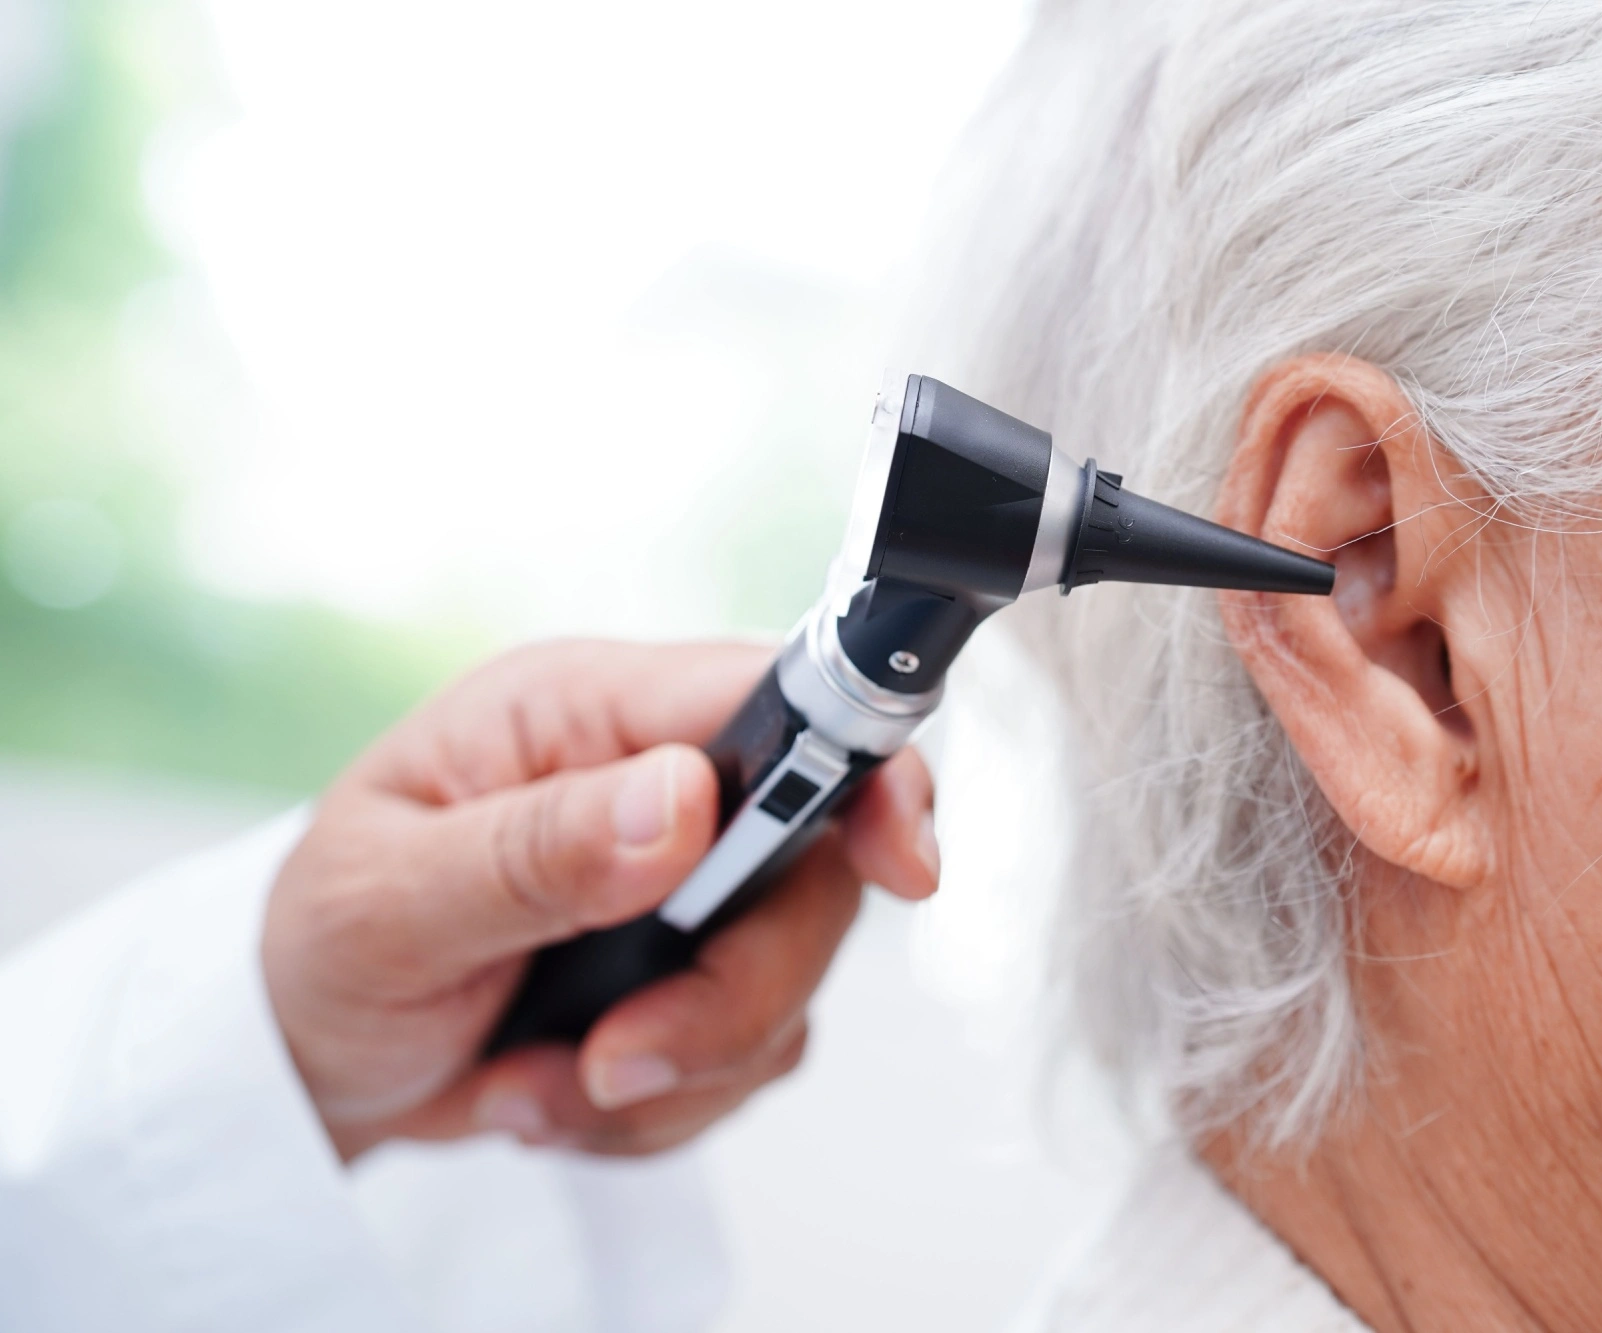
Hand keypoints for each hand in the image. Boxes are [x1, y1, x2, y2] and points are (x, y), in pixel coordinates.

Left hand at [262, 639, 937, 1160]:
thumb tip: (685, 801)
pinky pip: (750, 1057)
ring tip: (533, 1085)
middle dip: (731, 994)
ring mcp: (691, 886)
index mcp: (585, 712)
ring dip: (674, 1070)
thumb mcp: (386, 898)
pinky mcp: (698, 976)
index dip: (864, 770)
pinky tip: (549, 1095)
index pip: (780, 699)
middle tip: (616, 1062)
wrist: (306, 1058)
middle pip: (813, 872)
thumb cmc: (320, 946)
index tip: (901, 863)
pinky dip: (656, 1109)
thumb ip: (537, 848)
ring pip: (791, 984)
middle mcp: (658, 784)